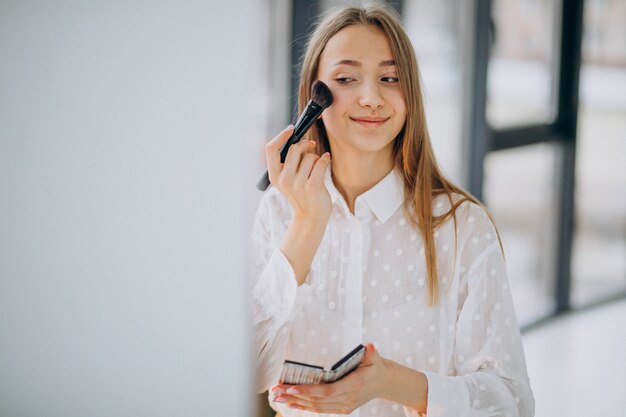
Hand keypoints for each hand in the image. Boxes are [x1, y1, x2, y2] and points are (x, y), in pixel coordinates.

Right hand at [265, 125, 331, 221]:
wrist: (311, 216)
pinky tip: (326, 160)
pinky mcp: (312, 186)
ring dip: (316, 158)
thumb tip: (296, 137)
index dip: (281, 136)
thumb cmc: (301, 194)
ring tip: (317, 168)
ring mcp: (297, 184)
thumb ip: (287, 162)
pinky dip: (325, 158)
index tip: (291, 129)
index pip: (271, 149)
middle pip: (294, 149)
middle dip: (305, 145)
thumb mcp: (287, 180)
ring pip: (310, 157)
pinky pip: (320, 162)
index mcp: (274, 176)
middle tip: (312, 145)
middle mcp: (284, 179)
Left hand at [271, 344, 388, 413]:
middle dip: (295, 395)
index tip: (292, 388)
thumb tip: (369, 346)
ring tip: (278, 397)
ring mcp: (344, 406)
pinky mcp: (341, 408)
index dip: (309, 391)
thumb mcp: (375, 357)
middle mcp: (347, 399)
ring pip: (316, 407)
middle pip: (317, 400)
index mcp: (353, 386)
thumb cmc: (376, 367)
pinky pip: (320, 409)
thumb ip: (371, 352)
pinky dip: (304, 406)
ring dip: (296, 402)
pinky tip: (291, 403)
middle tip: (276, 390)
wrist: (384, 383)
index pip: (327, 391)